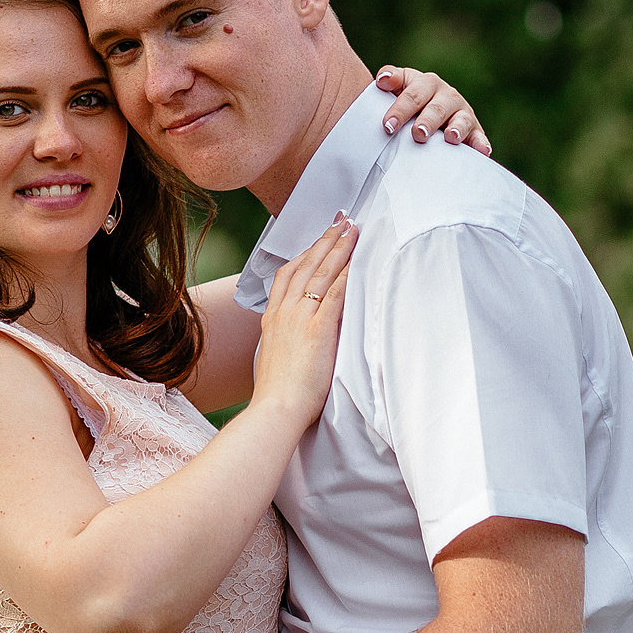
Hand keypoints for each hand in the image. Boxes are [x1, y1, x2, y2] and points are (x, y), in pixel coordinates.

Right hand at [249, 217, 353, 423]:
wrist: (275, 410)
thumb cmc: (279, 395)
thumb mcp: (278, 358)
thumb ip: (289, 341)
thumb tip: (303, 338)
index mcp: (272, 319)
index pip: (287, 275)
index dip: (305, 254)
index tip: (318, 241)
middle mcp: (283, 312)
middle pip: (306, 265)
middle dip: (325, 241)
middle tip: (342, 221)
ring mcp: (299, 318)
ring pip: (322, 273)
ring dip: (339, 248)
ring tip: (354, 230)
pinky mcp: (318, 329)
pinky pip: (336, 293)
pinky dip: (348, 273)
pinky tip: (359, 259)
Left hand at [374, 66, 492, 154]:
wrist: (431, 113)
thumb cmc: (410, 103)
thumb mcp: (400, 87)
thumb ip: (391, 79)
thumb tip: (383, 80)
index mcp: (427, 83)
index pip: (412, 95)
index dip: (400, 110)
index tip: (388, 126)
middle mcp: (447, 96)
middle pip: (436, 108)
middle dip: (427, 121)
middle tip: (418, 134)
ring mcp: (463, 113)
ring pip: (460, 120)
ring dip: (456, 129)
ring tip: (450, 137)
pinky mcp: (475, 131)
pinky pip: (479, 137)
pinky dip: (481, 143)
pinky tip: (483, 151)